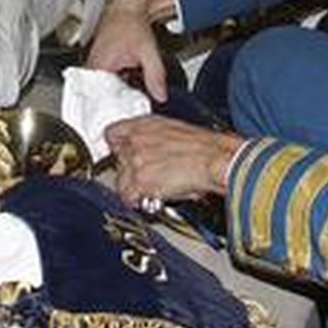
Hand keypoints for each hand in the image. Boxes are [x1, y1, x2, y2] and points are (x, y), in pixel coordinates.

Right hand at [86, 0, 174, 101]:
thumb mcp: (147, 50)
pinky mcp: (98, 64)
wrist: (127, 7)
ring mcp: (93, 66)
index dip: (115, 110)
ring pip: (103, 90)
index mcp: (98, 67)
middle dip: (118, 104)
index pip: (101, 100)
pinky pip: (104, 82)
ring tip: (130, 98)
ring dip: (116, 95)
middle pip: (102, 97)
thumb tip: (160, 95)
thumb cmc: (131, 23)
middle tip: (133, 108)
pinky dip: (115, 85)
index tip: (126, 116)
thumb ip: (155, 75)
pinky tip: (126, 84)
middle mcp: (91, 68)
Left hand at [104, 114, 243, 205]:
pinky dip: (138, 202)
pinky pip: (128, 198)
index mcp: (145, 124)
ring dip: (133, 189)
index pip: (111, 134)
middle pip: (116, 161)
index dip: (117, 149)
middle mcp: (136, 139)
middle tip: (145, 179)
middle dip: (129, 173)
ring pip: (120, 182)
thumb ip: (154, 139)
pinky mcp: (140, 180)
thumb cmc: (206, 148)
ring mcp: (136, 159)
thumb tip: (150, 152)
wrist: (216, 159)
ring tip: (151, 191)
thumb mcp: (175, 132)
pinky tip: (152, 199)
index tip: (121, 158)